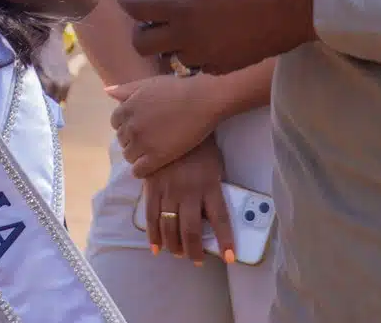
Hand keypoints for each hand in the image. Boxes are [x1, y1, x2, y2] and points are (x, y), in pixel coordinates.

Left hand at [108, 74, 219, 178]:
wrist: (202, 101)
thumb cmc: (177, 89)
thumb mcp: (149, 83)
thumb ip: (126, 89)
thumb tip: (107, 91)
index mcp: (127, 108)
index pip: (115, 123)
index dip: (127, 125)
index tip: (140, 126)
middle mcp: (131, 126)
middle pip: (122, 140)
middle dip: (132, 140)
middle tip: (149, 139)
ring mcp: (142, 142)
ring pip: (129, 156)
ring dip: (137, 155)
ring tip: (152, 152)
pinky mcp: (156, 157)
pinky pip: (138, 171)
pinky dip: (142, 170)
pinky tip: (153, 165)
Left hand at [118, 0, 319, 73]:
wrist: (304, 3)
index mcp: (182, 5)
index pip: (135, 10)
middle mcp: (189, 37)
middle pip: (143, 44)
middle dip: (140, 27)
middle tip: (151, 11)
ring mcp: (208, 56)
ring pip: (168, 57)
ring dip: (166, 41)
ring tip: (180, 21)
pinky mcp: (225, 66)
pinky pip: (195, 64)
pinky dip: (191, 52)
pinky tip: (205, 34)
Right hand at [141, 137, 236, 265]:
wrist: (174, 120)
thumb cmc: (199, 142)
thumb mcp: (214, 162)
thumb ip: (213, 185)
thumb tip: (214, 209)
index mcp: (209, 185)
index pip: (220, 219)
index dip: (225, 240)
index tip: (228, 257)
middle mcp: (189, 192)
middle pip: (192, 230)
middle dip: (194, 250)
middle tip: (194, 260)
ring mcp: (169, 190)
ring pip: (170, 226)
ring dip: (174, 245)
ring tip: (177, 254)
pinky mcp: (152, 186)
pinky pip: (151, 215)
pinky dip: (153, 234)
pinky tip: (156, 247)